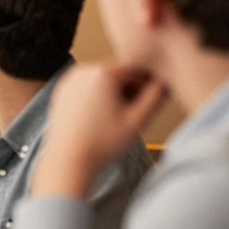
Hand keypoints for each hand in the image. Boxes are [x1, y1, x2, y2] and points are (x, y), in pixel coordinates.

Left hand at [32, 62, 164, 198]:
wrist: (68, 159)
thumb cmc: (103, 143)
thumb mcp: (139, 120)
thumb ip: (156, 96)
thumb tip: (166, 80)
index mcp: (102, 72)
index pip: (137, 69)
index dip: (148, 86)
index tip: (148, 107)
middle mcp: (83, 70)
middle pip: (119, 74)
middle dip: (130, 90)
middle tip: (134, 115)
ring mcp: (69, 79)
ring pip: (103, 80)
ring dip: (115, 94)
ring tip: (118, 118)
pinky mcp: (62, 90)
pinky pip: (88, 87)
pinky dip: (98, 98)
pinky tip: (102, 118)